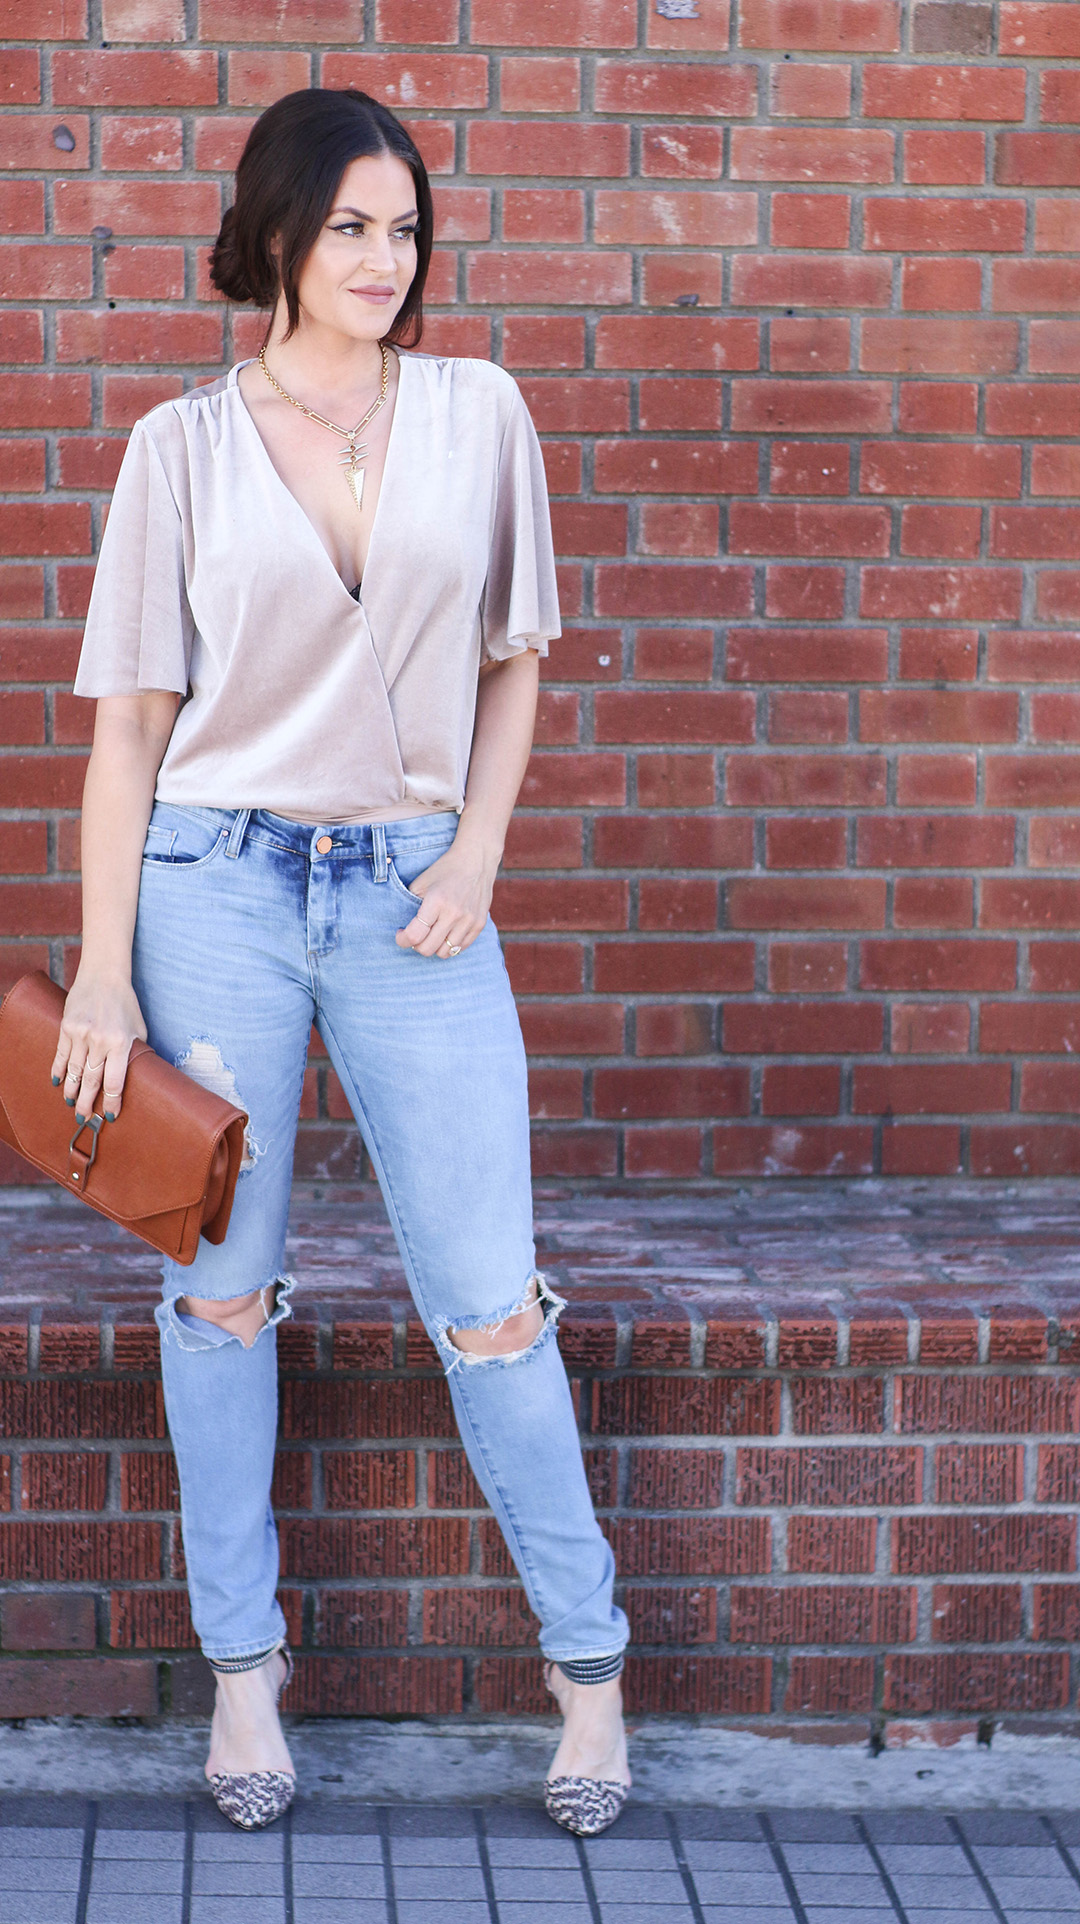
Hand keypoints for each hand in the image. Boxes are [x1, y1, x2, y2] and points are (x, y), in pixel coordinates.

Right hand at [50, 971, 146, 1122]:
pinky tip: (57, 1083)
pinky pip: (61, 1054)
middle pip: (92, 1081)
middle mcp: (100, 1040)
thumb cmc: (125, 1004)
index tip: (110, 1117)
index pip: (114, 1081)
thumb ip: (135, 1052)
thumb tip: (133, 1077)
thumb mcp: (139, 1028)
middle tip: (84, 1118)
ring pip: (74, 1071)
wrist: (103, 976)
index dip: (111, 1102)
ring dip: (72, 1091)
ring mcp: (81, 1033)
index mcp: (121, 1042)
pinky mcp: (66, 1027)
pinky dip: (58, 1070)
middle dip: (88, 1103)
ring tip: (71, 1104)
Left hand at [394, 841, 495, 958]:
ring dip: (434, 947)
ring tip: (431, 935)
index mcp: (436, 901)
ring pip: (445, 953)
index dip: (402, 940)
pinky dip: (449, 946)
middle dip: (416, 946)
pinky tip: (445, 934)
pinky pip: (461, 948)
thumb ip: (410, 904)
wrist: (476, 860)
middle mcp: (454, 913)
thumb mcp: (421, 882)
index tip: (401, 935)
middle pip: (428, 948)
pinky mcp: (479, 924)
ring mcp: (469, 921)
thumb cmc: (445, 869)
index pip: (415, 935)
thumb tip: (404, 926)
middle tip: (415, 936)